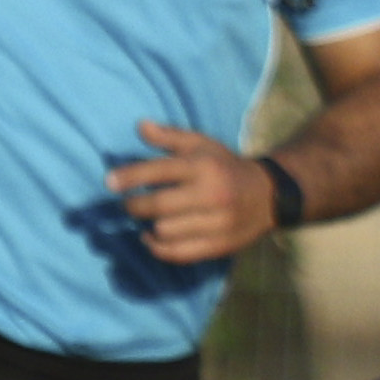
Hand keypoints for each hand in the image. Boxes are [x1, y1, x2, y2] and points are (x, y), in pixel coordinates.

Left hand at [108, 123, 279, 263]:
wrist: (269, 196)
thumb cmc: (226, 166)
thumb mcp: (202, 144)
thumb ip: (170, 136)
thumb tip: (140, 127)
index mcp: (203, 167)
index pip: (158, 171)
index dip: (129, 178)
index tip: (109, 183)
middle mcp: (211, 196)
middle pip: (159, 206)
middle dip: (134, 206)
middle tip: (126, 205)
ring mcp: (217, 224)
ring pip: (167, 231)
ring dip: (148, 227)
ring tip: (143, 221)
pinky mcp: (220, 245)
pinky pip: (181, 253)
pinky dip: (160, 249)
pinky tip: (151, 239)